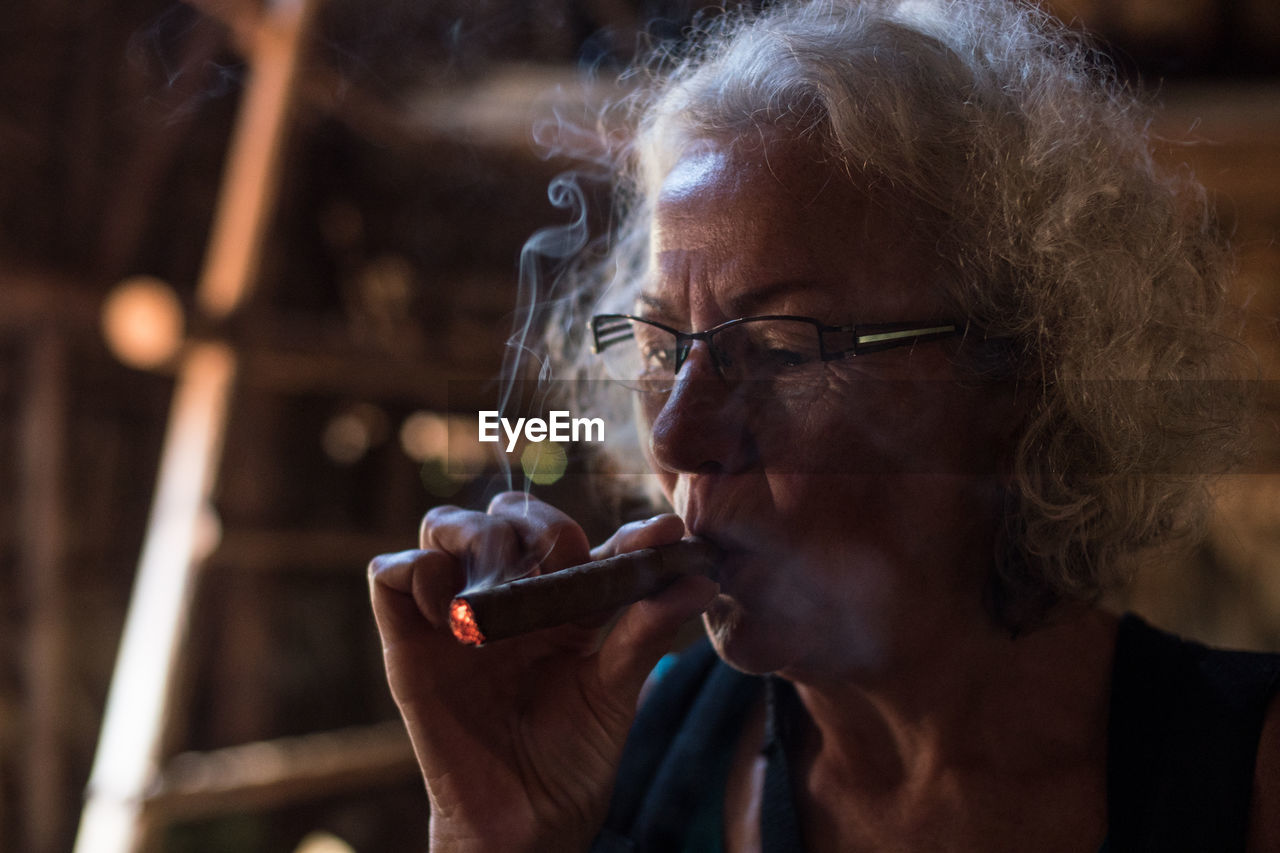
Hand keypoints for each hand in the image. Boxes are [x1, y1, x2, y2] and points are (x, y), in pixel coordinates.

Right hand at [368, 492, 717, 851]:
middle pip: (504, 512)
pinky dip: (418, 572)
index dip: (619, 531)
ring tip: (499, 584)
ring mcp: (454, 613)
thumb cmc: (573, 757)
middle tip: (557, 562)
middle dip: (535, 523)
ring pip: (442, 525)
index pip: (581, 540)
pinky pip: (390, 574)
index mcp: (561, 601)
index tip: (662, 537)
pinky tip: (452, 613)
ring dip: (474, 536)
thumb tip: (698, 580)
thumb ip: (646, 631)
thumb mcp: (617, 690)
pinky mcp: (407, 640)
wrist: (524, 820)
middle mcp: (506, 596)